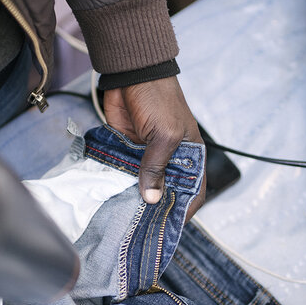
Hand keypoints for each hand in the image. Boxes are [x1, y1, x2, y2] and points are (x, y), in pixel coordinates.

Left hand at [103, 76, 205, 221]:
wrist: (131, 75)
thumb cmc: (158, 99)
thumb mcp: (164, 134)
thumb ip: (156, 166)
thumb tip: (151, 199)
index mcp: (190, 155)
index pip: (193, 190)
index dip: (185, 209)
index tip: (169, 227)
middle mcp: (170, 159)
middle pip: (166, 191)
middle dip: (156, 208)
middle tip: (143, 228)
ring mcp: (147, 156)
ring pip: (143, 185)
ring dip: (135, 199)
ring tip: (126, 219)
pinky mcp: (127, 152)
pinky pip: (124, 174)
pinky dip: (119, 185)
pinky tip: (112, 199)